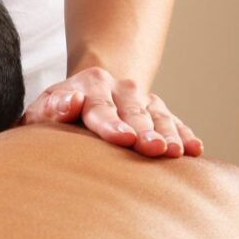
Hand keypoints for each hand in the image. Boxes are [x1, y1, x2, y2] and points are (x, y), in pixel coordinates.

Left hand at [18, 66, 202, 157]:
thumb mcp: (43, 109)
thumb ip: (51, 108)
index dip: (111, 123)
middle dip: (144, 130)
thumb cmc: (56, 113)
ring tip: (177, 153)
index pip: (100, 106)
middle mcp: (119, 88)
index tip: (123, 138)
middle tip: (154, 148)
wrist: (85, 91)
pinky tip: (195, 150)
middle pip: (134, 110)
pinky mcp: (157, 110)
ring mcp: (141, 98)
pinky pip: (174, 122)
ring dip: (169, 134)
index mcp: (88, 85)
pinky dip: (185, 135)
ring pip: (158, 115)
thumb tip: (71, 101)